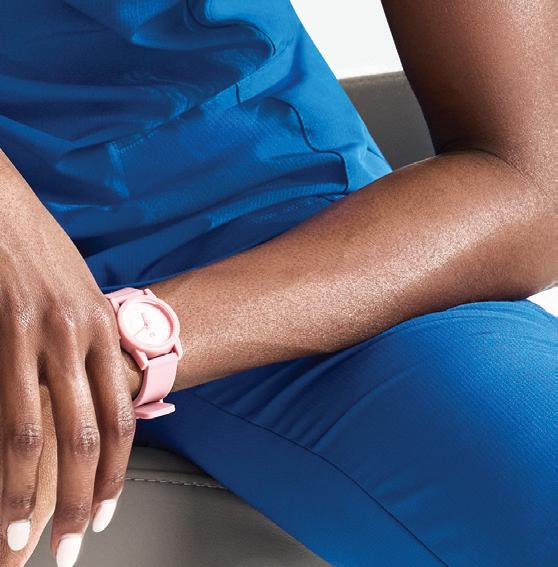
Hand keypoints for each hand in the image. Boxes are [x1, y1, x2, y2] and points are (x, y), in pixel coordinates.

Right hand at [0, 151, 135, 563]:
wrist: (3, 202)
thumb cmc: (40, 250)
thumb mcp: (77, 297)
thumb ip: (85, 345)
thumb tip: (87, 391)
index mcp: (104, 333)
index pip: (121, 418)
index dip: (118, 472)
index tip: (108, 511)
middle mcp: (80, 339)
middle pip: (91, 436)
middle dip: (84, 500)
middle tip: (74, 549)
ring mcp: (41, 335)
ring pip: (44, 433)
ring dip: (34, 496)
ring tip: (23, 544)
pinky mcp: (6, 329)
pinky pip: (5, 407)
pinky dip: (3, 458)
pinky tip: (1, 491)